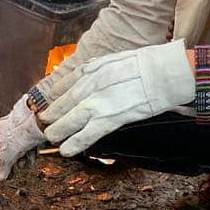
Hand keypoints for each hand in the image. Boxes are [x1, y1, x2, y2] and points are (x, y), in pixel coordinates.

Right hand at [0, 96, 46, 180]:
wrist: (42, 118)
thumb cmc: (22, 128)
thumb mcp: (8, 152)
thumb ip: (2, 165)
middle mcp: (6, 133)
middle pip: (3, 155)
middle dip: (8, 164)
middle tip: (10, 173)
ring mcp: (19, 135)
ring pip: (17, 155)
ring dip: (22, 160)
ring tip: (25, 158)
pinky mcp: (32, 137)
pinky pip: (28, 151)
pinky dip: (31, 154)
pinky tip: (33, 152)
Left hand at [40, 41, 194, 156]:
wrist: (164, 72)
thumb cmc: (147, 64)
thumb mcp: (116, 59)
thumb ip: (100, 68)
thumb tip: (92, 74)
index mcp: (92, 68)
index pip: (65, 83)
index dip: (55, 95)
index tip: (48, 102)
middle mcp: (90, 84)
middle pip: (64, 103)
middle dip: (52, 114)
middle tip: (44, 121)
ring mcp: (98, 102)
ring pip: (70, 119)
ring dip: (58, 130)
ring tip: (51, 136)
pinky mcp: (110, 118)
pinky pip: (87, 134)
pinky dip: (75, 143)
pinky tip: (66, 150)